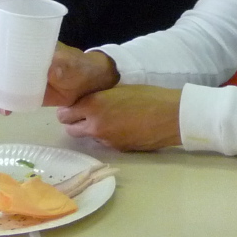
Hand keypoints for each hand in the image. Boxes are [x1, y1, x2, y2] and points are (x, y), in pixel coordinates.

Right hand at [0, 31, 118, 106]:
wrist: (84, 87)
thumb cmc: (77, 66)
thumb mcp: (70, 63)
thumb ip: (60, 65)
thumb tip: (49, 69)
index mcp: (26, 41)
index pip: (1, 33)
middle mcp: (14, 54)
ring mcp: (12, 72)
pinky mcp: (15, 89)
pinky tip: (3, 109)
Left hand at [56, 85, 182, 150]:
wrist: (172, 116)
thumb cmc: (150, 96)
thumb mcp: (120, 88)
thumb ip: (100, 96)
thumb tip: (88, 100)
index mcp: (94, 104)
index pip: (64, 113)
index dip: (69, 109)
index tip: (75, 105)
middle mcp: (95, 125)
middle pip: (70, 129)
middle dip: (75, 122)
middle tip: (87, 114)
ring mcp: (105, 139)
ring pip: (87, 136)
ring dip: (91, 129)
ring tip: (108, 120)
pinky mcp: (117, 148)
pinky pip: (104, 142)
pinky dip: (107, 135)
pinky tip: (122, 127)